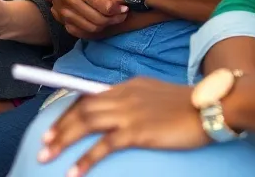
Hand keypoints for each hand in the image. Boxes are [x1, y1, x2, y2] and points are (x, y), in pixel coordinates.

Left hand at [37, 78, 207, 175]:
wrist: (212, 106)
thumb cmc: (188, 106)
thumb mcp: (155, 96)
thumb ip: (134, 101)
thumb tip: (116, 111)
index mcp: (127, 86)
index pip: (88, 95)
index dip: (68, 110)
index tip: (54, 124)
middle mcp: (124, 96)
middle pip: (81, 108)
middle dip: (59, 127)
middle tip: (42, 144)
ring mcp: (129, 112)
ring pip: (86, 123)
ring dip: (63, 140)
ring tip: (45, 156)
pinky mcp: (138, 131)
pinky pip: (104, 146)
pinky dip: (86, 159)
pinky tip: (74, 172)